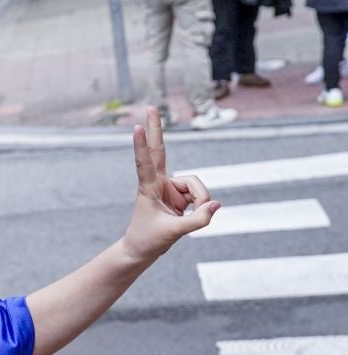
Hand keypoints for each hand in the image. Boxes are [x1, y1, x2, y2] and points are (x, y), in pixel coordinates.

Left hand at [122, 107, 216, 260]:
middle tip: (151, 105)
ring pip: (197, 186)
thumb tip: (217, 204)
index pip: (145, 162)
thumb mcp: (174, 233)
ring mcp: (169, 186)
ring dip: (200, 201)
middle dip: (157, 128)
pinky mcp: (179, 194)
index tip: (137, 127)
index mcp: (147, 188)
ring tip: (185, 217)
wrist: (142, 249)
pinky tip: (188, 214)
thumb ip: (198, 220)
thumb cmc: (149, 239)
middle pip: (160, 149)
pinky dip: (202, 207)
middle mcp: (158, 182)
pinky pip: (201, 196)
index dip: (142, 145)